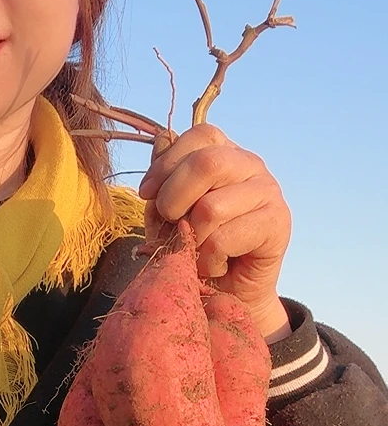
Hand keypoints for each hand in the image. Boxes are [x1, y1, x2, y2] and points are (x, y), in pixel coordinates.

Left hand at [138, 123, 291, 340]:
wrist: (227, 290)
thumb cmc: (193, 242)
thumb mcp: (167, 207)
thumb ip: (164, 177)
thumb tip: (161, 138)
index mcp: (225, 152)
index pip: (200, 135)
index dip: (166, 163)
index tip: (147, 193)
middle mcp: (251, 165)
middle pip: (207, 163)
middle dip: (173, 199)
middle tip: (171, 223)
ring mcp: (269, 193)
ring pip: (212, 208)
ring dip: (191, 238)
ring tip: (196, 249)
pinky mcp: (278, 225)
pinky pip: (223, 240)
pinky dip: (207, 259)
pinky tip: (214, 263)